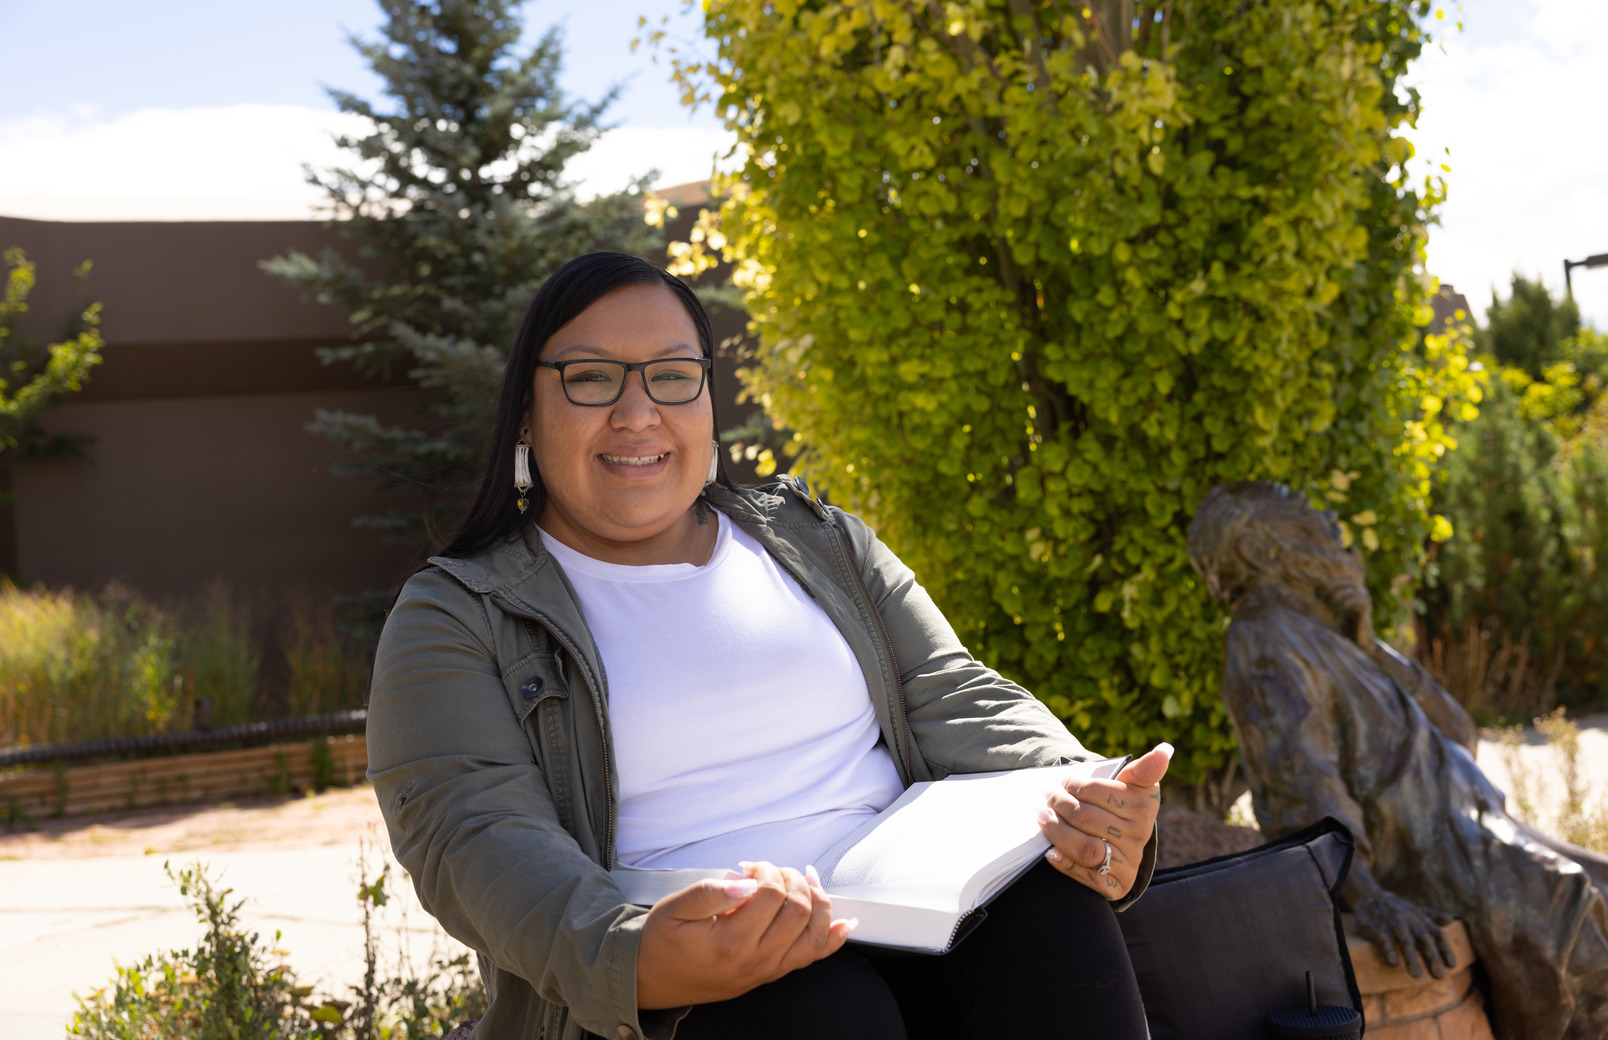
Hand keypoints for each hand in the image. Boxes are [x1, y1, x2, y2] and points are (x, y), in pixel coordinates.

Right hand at [635, 861, 854, 1008]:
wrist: (651, 980)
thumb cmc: (662, 943)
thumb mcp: (673, 907)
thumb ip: (711, 892)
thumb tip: (746, 883)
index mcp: (730, 942)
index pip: (772, 895)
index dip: (768, 870)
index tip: (751, 866)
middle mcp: (755, 961)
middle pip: (799, 911)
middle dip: (792, 880)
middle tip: (771, 872)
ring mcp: (766, 971)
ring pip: (813, 934)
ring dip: (817, 900)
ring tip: (803, 881)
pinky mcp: (770, 974)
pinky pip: (811, 958)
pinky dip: (831, 938)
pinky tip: (843, 922)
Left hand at [1038, 743, 1170, 900]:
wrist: (1124, 848)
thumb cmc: (1122, 807)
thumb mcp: (1133, 786)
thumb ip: (1144, 768)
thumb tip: (1166, 749)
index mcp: (1143, 807)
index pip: (1101, 792)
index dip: (1076, 785)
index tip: (1060, 781)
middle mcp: (1139, 836)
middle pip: (1088, 819)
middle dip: (1060, 805)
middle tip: (1045, 798)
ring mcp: (1128, 863)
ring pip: (1085, 848)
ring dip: (1057, 832)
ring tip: (1042, 818)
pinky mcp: (1116, 886)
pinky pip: (1086, 875)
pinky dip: (1064, 863)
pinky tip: (1050, 851)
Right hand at [1353, 889, 1455, 978]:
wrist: (1368, 895)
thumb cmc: (1396, 907)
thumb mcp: (1414, 909)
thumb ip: (1432, 915)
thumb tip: (1450, 919)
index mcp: (1420, 919)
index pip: (1437, 934)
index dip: (1445, 950)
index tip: (1451, 965)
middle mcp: (1409, 921)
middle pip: (1424, 940)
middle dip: (1432, 957)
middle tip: (1438, 975)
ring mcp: (1393, 924)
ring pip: (1405, 941)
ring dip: (1411, 957)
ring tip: (1416, 975)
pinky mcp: (1377, 927)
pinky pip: (1383, 939)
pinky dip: (1388, 949)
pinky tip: (1393, 963)